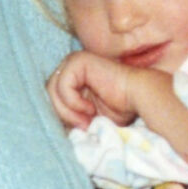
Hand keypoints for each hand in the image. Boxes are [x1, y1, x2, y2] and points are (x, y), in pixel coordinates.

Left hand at [47, 51, 165, 129]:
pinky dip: (73, 102)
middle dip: (64, 114)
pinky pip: (63, 85)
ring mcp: (73, 61)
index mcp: (72, 77)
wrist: (139, 97)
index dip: (62, 116)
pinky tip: (90, 106)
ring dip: (68, 111)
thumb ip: (68, 116)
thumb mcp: (86, 116)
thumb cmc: (119, 108)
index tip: (81, 128)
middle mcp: (70, 67)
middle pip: (48, 94)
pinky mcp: (78, 61)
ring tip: (87, 118)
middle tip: (85, 125)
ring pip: (51, 91)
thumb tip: (48, 127)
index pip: (50, 97)